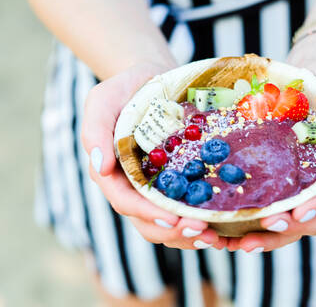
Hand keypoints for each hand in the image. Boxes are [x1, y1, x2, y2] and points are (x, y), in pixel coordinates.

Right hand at [81, 62, 225, 249]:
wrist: (151, 79)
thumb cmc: (124, 88)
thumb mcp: (103, 101)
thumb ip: (95, 131)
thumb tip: (101, 168)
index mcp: (112, 173)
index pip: (126, 202)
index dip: (148, 214)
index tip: (172, 220)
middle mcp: (133, 186)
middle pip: (148, 222)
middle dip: (174, 232)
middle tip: (202, 231)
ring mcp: (155, 187)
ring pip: (167, 224)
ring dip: (189, 235)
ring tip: (214, 236)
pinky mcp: (177, 182)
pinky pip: (185, 208)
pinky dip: (199, 222)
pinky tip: (220, 224)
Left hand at [227, 55, 315, 252]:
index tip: (297, 213)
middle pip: (313, 218)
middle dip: (289, 228)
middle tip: (264, 227)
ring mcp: (305, 187)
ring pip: (290, 222)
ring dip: (268, 237)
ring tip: (239, 244)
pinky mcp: (283, 183)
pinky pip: (272, 208)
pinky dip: (253, 224)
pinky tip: (230, 232)